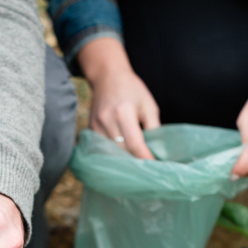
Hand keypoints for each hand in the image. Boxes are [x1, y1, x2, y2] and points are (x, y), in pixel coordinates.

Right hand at [78, 37, 160, 158]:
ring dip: (123, 160)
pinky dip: (113, 154)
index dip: (145, 157)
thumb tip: (157, 151)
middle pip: (122, 151)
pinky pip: (102, 148)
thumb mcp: (148, 106)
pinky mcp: (90, 129)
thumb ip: (153, 127)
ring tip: (135, 167)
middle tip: (147, 170)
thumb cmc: (132, 90)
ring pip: (111, 152)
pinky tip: (122, 159)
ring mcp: (96, 126)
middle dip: (135, 162)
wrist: (107, 77)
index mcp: (124, 112)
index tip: (155, 166)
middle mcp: (107, 120)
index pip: (135, 143)